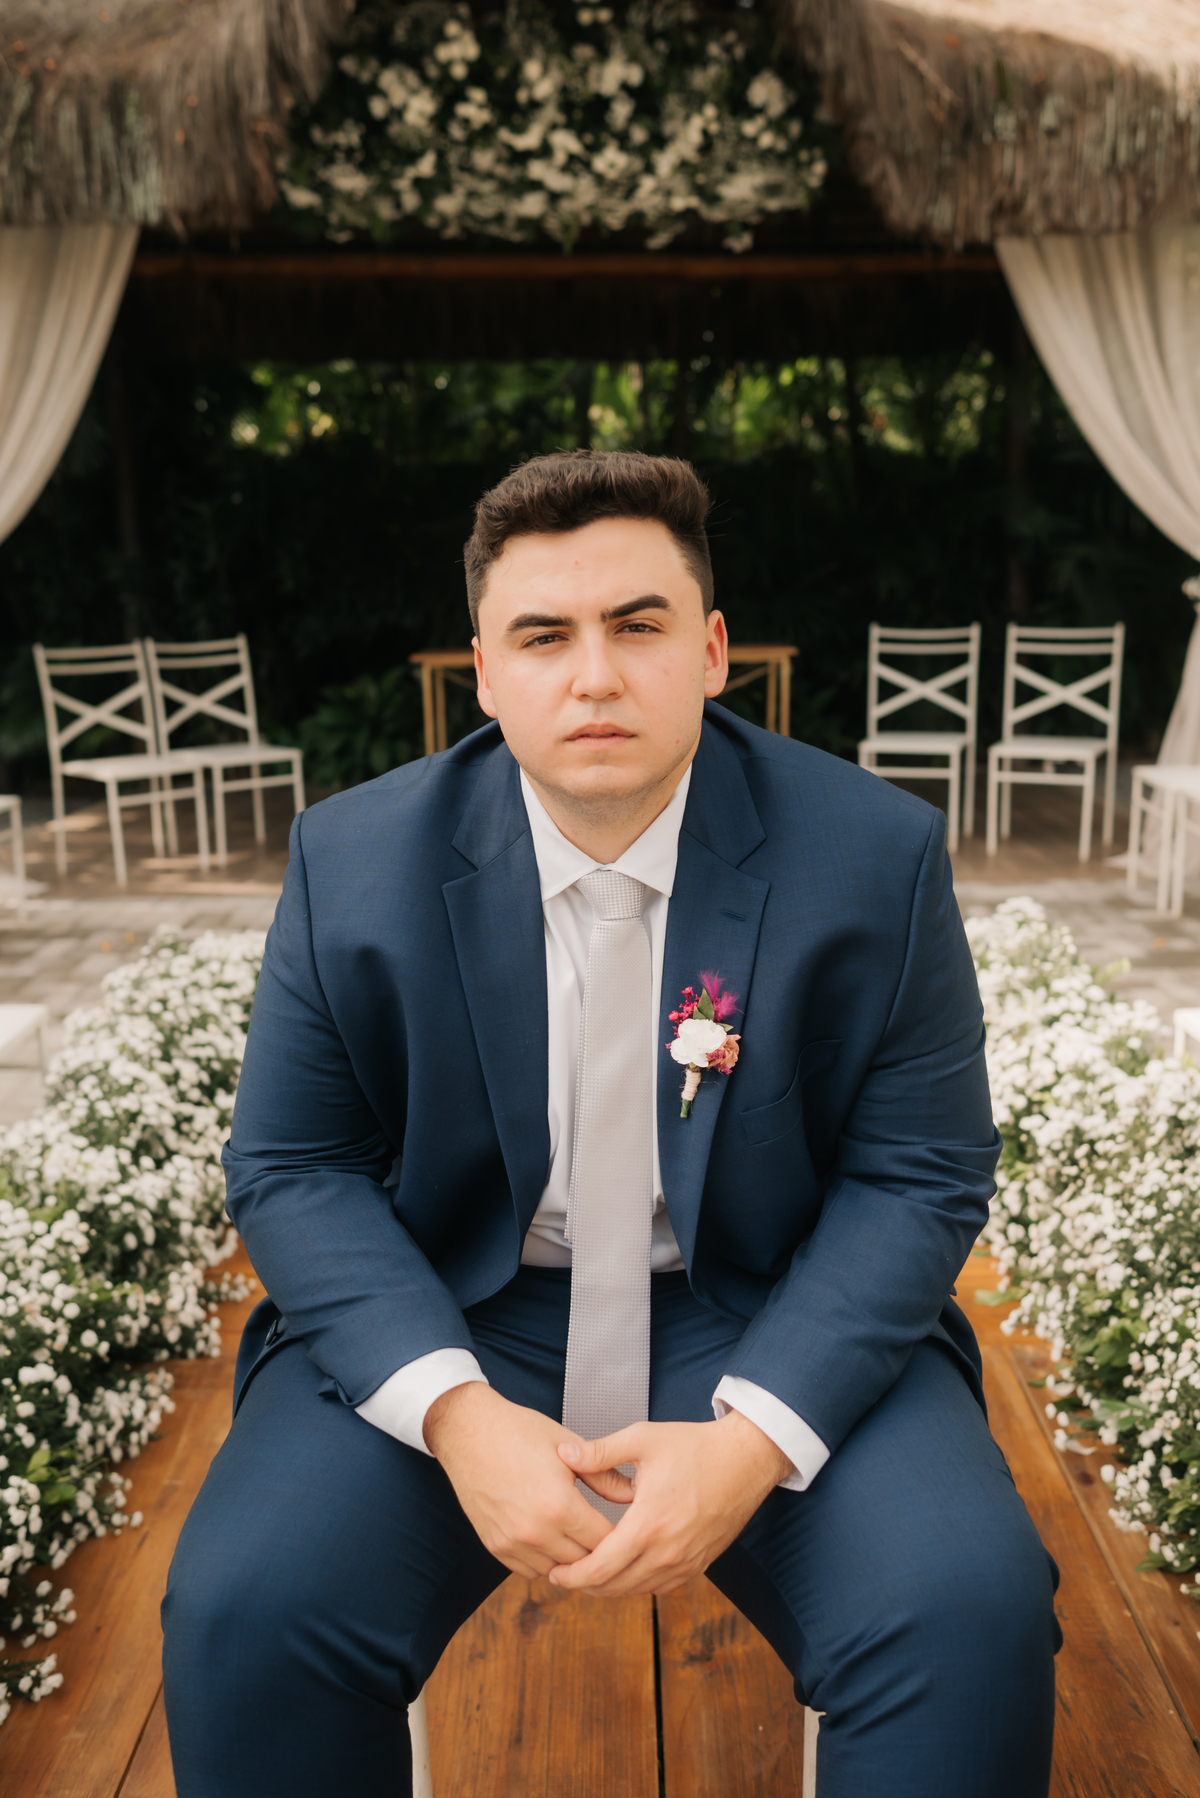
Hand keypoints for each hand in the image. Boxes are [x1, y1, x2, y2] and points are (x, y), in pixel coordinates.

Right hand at [423, 1382, 612, 1577]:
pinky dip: (545, 1560)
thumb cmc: (520, 1432)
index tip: (630, 1529)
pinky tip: (551, 1538)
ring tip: (580, 1538)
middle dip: (600, 1551)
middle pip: (584, 1562)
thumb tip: (634, 1494)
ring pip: (557, 1571)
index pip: (605, 1541)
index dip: (623, 1536)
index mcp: (559, 1505)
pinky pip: (530, 1570)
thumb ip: (604, 1476)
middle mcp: (535, 1531)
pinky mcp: (496, 1547)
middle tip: (610, 1537)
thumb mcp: (568, 1448)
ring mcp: (513, 1542)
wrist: (469, 1431)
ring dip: (571, 1559)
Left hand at [546, 1410, 792, 1597]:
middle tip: (563, 1576)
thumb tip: (564, 1455)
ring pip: (637, 1591)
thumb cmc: (695, 1446)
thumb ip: (599, 1451)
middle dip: (584, 1586)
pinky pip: (659, 1587)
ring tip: (588, 1575)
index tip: (554, 1572)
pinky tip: (623, 1571)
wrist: (745, 1460)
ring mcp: (685, 1562)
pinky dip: (636, 1585)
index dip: (572, 1575)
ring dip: (609, 1588)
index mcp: (648, 1524)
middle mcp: (667, 1552)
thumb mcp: (643, 1439)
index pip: (600, 1568)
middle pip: (614, 1587)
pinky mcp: (699, 1564)